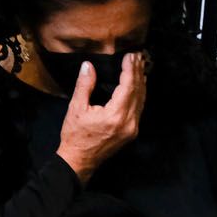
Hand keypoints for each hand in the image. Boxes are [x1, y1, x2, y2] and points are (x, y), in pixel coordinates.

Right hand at [55, 53, 145, 183]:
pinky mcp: (131, 132)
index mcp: (115, 115)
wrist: (79, 160)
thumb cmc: (75, 135)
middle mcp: (128, 122)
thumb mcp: (76, 108)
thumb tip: (88, 66)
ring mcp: (132, 128)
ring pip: (141, 100)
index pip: (128, 87)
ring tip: (140, 66)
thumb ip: (84, 85)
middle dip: (138, 73)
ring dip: (141, 82)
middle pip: (138, 92)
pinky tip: (139, 86)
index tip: (129, 56)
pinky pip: (139, 109)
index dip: (129, 70)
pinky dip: (140, 94)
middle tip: (138, 56)